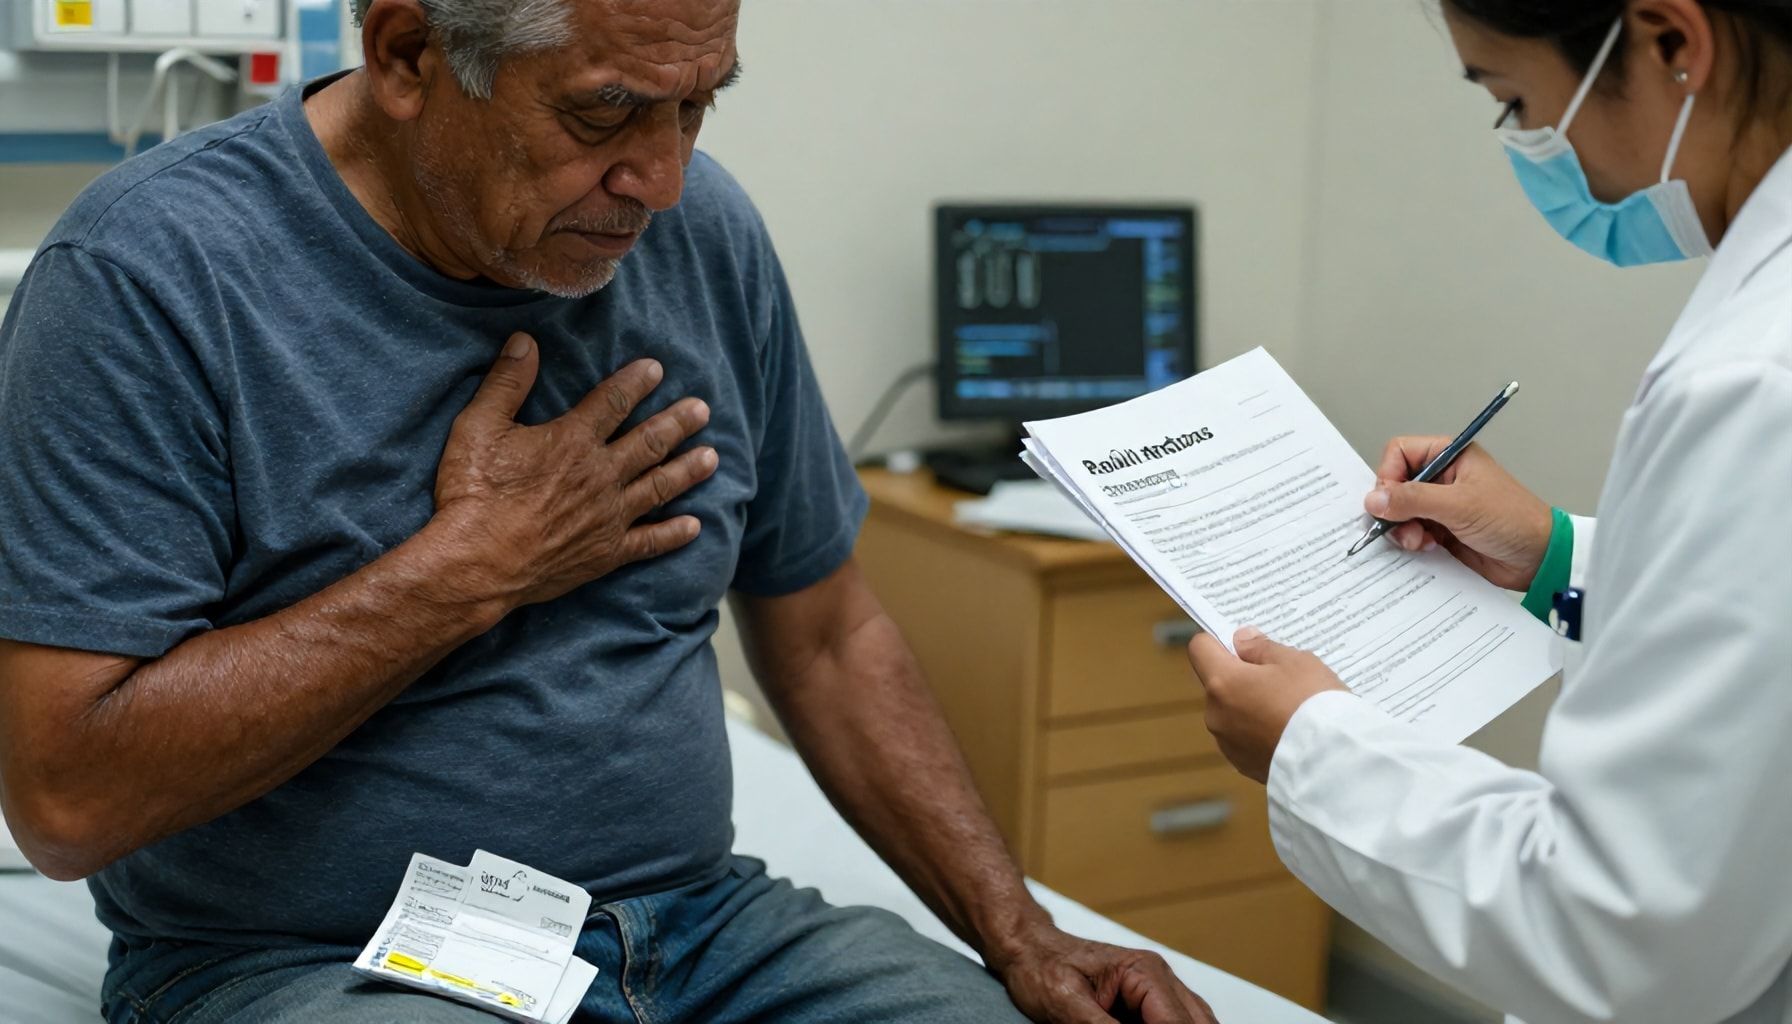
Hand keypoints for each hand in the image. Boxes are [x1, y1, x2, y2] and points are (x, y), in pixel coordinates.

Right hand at [431, 332, 718, 607]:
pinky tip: (694, 526)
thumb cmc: (473, 493)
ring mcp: (608, 517)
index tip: (657, 369)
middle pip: (649, 442)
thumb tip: (525, 342)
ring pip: (659, 487)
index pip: (613, 402)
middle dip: (678, 423)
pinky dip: (673, 533)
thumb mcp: (478, 427)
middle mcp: (600, 476)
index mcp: (572, 441)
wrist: (476, 564)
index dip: (636, 382)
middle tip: (702, 410)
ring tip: (711, 457)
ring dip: (687, 470)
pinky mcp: (606, 553)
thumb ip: (506, 383)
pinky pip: (649, 542)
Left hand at [992, 921, 1219, 1023]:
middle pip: (1197, 1023)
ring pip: (1194, 1021)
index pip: (1176, 1023)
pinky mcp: (1148, 1003)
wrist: (1028, 949)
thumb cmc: (1041, 967)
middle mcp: (1159, 977)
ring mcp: (1157, 990)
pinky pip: (1174, 1022)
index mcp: (1145, 972)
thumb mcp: (1067, 1005)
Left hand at [1187, 628, 1347, 783]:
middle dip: (1241, 676)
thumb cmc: (1313, 704)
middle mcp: (1215, 714)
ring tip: (1289, 708)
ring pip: (1232, 712)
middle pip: (1218, 683)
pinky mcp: (1243, 765)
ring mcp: (1227, 743)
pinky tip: (1288, 731)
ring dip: (1251, 706)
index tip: (1244, 644)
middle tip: (1279, 677)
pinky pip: (1245, 739)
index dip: (1219, 640)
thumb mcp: (1295, 662)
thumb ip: (1261, 648)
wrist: (1332, 761)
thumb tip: (1241, 640)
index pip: (1200, 648)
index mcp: (1222, 683)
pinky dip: (1259, 732)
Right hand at [1367, 436, 1552, 590]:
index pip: (1400, 453)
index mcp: (1450, 456)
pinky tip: (1428, 547)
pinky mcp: (1441, 530)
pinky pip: (1410, 532)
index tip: (1390, 500)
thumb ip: (1414, 499)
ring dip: (1402, 528)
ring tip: (1419, 541)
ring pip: (1399, 511)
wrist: (1538, 558)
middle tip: (1402, 525)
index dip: (1389, 475)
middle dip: (1394, 508)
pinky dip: (1411, 541)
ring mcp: (1440, 505)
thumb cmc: (1512, 520)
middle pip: (1395, 484)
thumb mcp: (1459, 505)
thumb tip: (1374, 499)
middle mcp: (1442, 478)